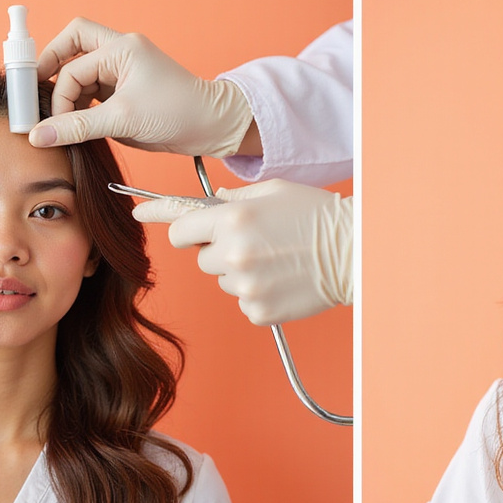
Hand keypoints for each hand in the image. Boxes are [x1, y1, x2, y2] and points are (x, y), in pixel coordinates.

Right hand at [28, 17, 254, 157]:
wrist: (213, 127)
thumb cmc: (178, 112)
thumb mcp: (123, 120)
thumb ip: (78, 126)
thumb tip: (38, 135)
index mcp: (121, 47)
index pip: (73, 66)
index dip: (58, 94)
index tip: (47, 120)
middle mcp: (120, 52)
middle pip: (71, 44)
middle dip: (51, 66)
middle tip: (37, 94)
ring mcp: (123, 70)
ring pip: (80, 69)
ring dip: (68, 92)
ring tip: (62, 120)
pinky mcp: (126, 90)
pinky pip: (93, 89)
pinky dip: (81, 104)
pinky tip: (78, 123)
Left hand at [134, 180, 352, 325]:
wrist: (353, 252)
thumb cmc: (316, 216)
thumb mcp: (272, 192)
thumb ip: (233, 199)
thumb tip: (208, 202)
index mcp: (232, 220)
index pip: (181, 228)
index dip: (173, 225)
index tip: (149, 218)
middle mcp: (234, 254)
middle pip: (201, 258)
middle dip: (219, 250)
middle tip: (254, 243)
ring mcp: (245, 286)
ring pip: (222, 281)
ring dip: (238, 272)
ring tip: (275, 261)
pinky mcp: (258, 310)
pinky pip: (242, 301)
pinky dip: (257, 293)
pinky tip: (282, 280)